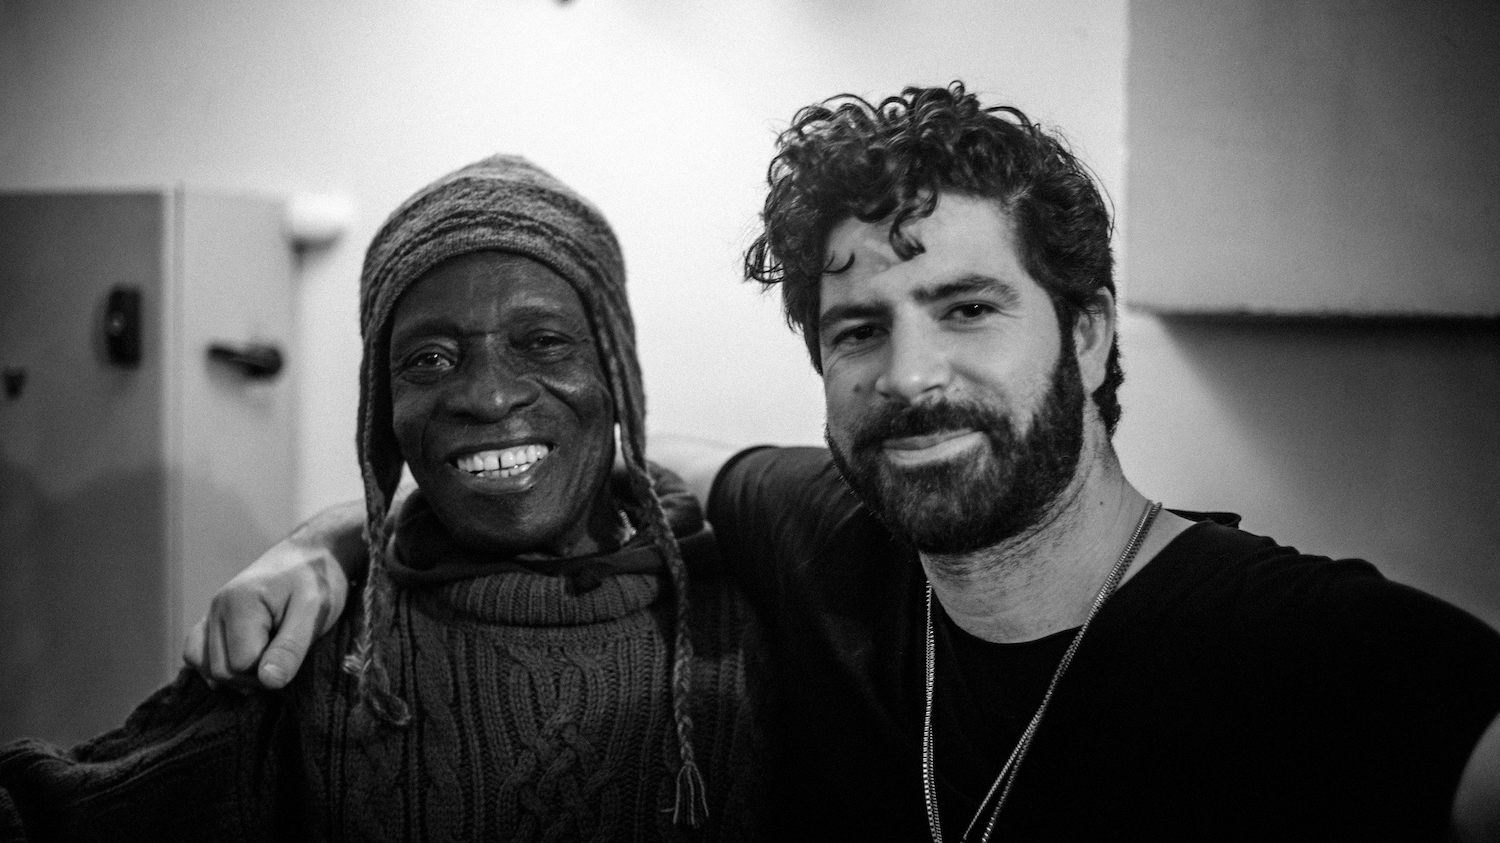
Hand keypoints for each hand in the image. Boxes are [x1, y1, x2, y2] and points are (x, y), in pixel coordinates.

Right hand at [182, 499, 364, 689]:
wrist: (313, 554)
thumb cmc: (318, 580)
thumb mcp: (314, 612)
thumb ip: (291, 647)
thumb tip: (268, 682)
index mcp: (239, 603)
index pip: (240, 664)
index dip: (268, 671)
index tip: (293, 658)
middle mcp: (216, 607)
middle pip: (220, 670)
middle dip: (253, 677)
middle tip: (284, 660)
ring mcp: (211, 613)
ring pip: (203, 666)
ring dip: (235, 675)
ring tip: (266, 660)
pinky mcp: (212, 619)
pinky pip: (196, 653)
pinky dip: (217, 664)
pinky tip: (244, 662)